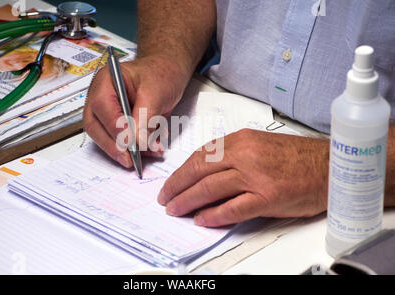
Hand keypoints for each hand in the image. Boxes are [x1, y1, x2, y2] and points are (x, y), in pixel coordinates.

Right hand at [83, 55, 189, 166]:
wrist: (170, 73)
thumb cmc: (161, 73)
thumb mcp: (156, 92)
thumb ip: (145, 117)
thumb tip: (136, 141)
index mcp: (106, 80)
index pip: (101, 106)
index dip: (114, 126)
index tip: (129, 142)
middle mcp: (102, 96)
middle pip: (96, 126)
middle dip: (113, 145)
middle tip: (130, 159)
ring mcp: (108, 111)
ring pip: (105, 137)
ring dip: (125, 150)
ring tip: (146, 154)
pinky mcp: (118, 124)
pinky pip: (120, 141)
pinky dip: (135, 149)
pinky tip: (150, 150)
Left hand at [157, 129, 329, 226]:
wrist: (330, 165)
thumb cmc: (297, 157)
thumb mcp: (259, 145)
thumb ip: (232, 156)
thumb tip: (207, 173)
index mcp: (241, 140)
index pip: (200, 156)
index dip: (181, 171)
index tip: (171, 182)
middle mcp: (245, 155)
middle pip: (199, 171)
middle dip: (177, 187)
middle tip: (165, 198)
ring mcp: (255, 176)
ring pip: (210, 189)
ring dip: (188, 201)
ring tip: (176, 210)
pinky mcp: (267, 197)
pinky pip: (233, 208)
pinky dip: (214, 215)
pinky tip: (202, 219)